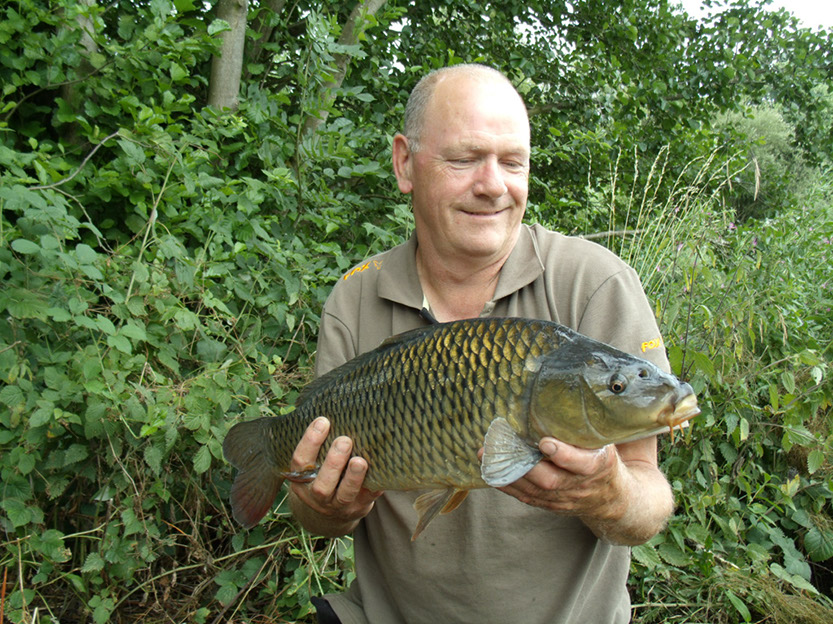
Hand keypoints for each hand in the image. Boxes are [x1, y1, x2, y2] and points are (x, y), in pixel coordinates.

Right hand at [289, 417, 381, 534]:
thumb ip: (319, 442)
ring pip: (344, 495)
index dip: (310, 441)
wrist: (332, 511)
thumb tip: (335, 402)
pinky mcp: (358, 508)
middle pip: (322, 484)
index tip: (323, 420)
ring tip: (361, 460)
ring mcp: (338, 505)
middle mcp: (317, 496)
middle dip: (333, 462)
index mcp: (301, 479)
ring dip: (353, 477)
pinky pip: (367, 498)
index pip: (300, 461)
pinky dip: (375, 486)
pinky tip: (381, 472)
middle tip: (345, 440)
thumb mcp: (313, 461)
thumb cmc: (323, 472)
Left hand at [494, 435, 673, 544]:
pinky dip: (507, 485)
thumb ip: (602, 419)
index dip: (564, 455)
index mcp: (601, 466)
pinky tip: (489, 470)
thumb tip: (595, 375)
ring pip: (535, 490)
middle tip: (502, 444)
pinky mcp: (552, 505)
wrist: (621, 501)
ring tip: (485, 454)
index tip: (546, 442)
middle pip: (551, 480)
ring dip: (508, 473)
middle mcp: (582, 485)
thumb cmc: (611, 458)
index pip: (584, 464)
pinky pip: (526, 498)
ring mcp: (566, 499)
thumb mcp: (614, 440)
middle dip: (525, 465)